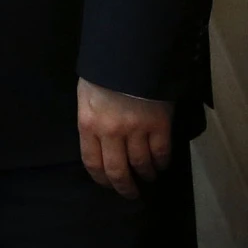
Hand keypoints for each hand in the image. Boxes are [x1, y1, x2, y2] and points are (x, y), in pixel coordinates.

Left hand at [77, 77, 171, 197]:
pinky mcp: (159, 125)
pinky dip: (162, 162)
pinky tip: (161, 165)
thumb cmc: (103, 70)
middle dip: (124, 186)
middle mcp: (111, 132)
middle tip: (130, 194)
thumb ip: (91, 117)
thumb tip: (96, 138)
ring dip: (145, 174)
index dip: (101, 178)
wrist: (130, 52)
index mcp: (88, 124)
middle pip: (117, 170)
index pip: (92, 162)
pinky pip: (161, 152)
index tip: (108, 185)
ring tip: (147, 177)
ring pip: (141, 163)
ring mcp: (136, 130)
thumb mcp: (86, 93)